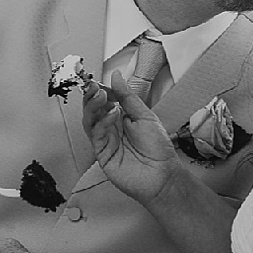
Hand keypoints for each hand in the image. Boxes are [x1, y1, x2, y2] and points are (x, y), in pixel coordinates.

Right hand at [80, 77, 180, 206]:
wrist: (162, 175)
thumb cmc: (158, 149)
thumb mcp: (145, 115)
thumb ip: (128, 97)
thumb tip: (116, 76)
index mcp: (121, 117)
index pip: (104, 100)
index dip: (99, 89)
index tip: (97, 80)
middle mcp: (111, 128)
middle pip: (93, 110)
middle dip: (91, 96)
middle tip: (94, 86)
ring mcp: (105, 140)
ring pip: (90, 121)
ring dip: (92, 106)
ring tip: (100, 95)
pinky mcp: (102, 153)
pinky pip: (96, 135)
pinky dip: (102, 122)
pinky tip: (112, 114)